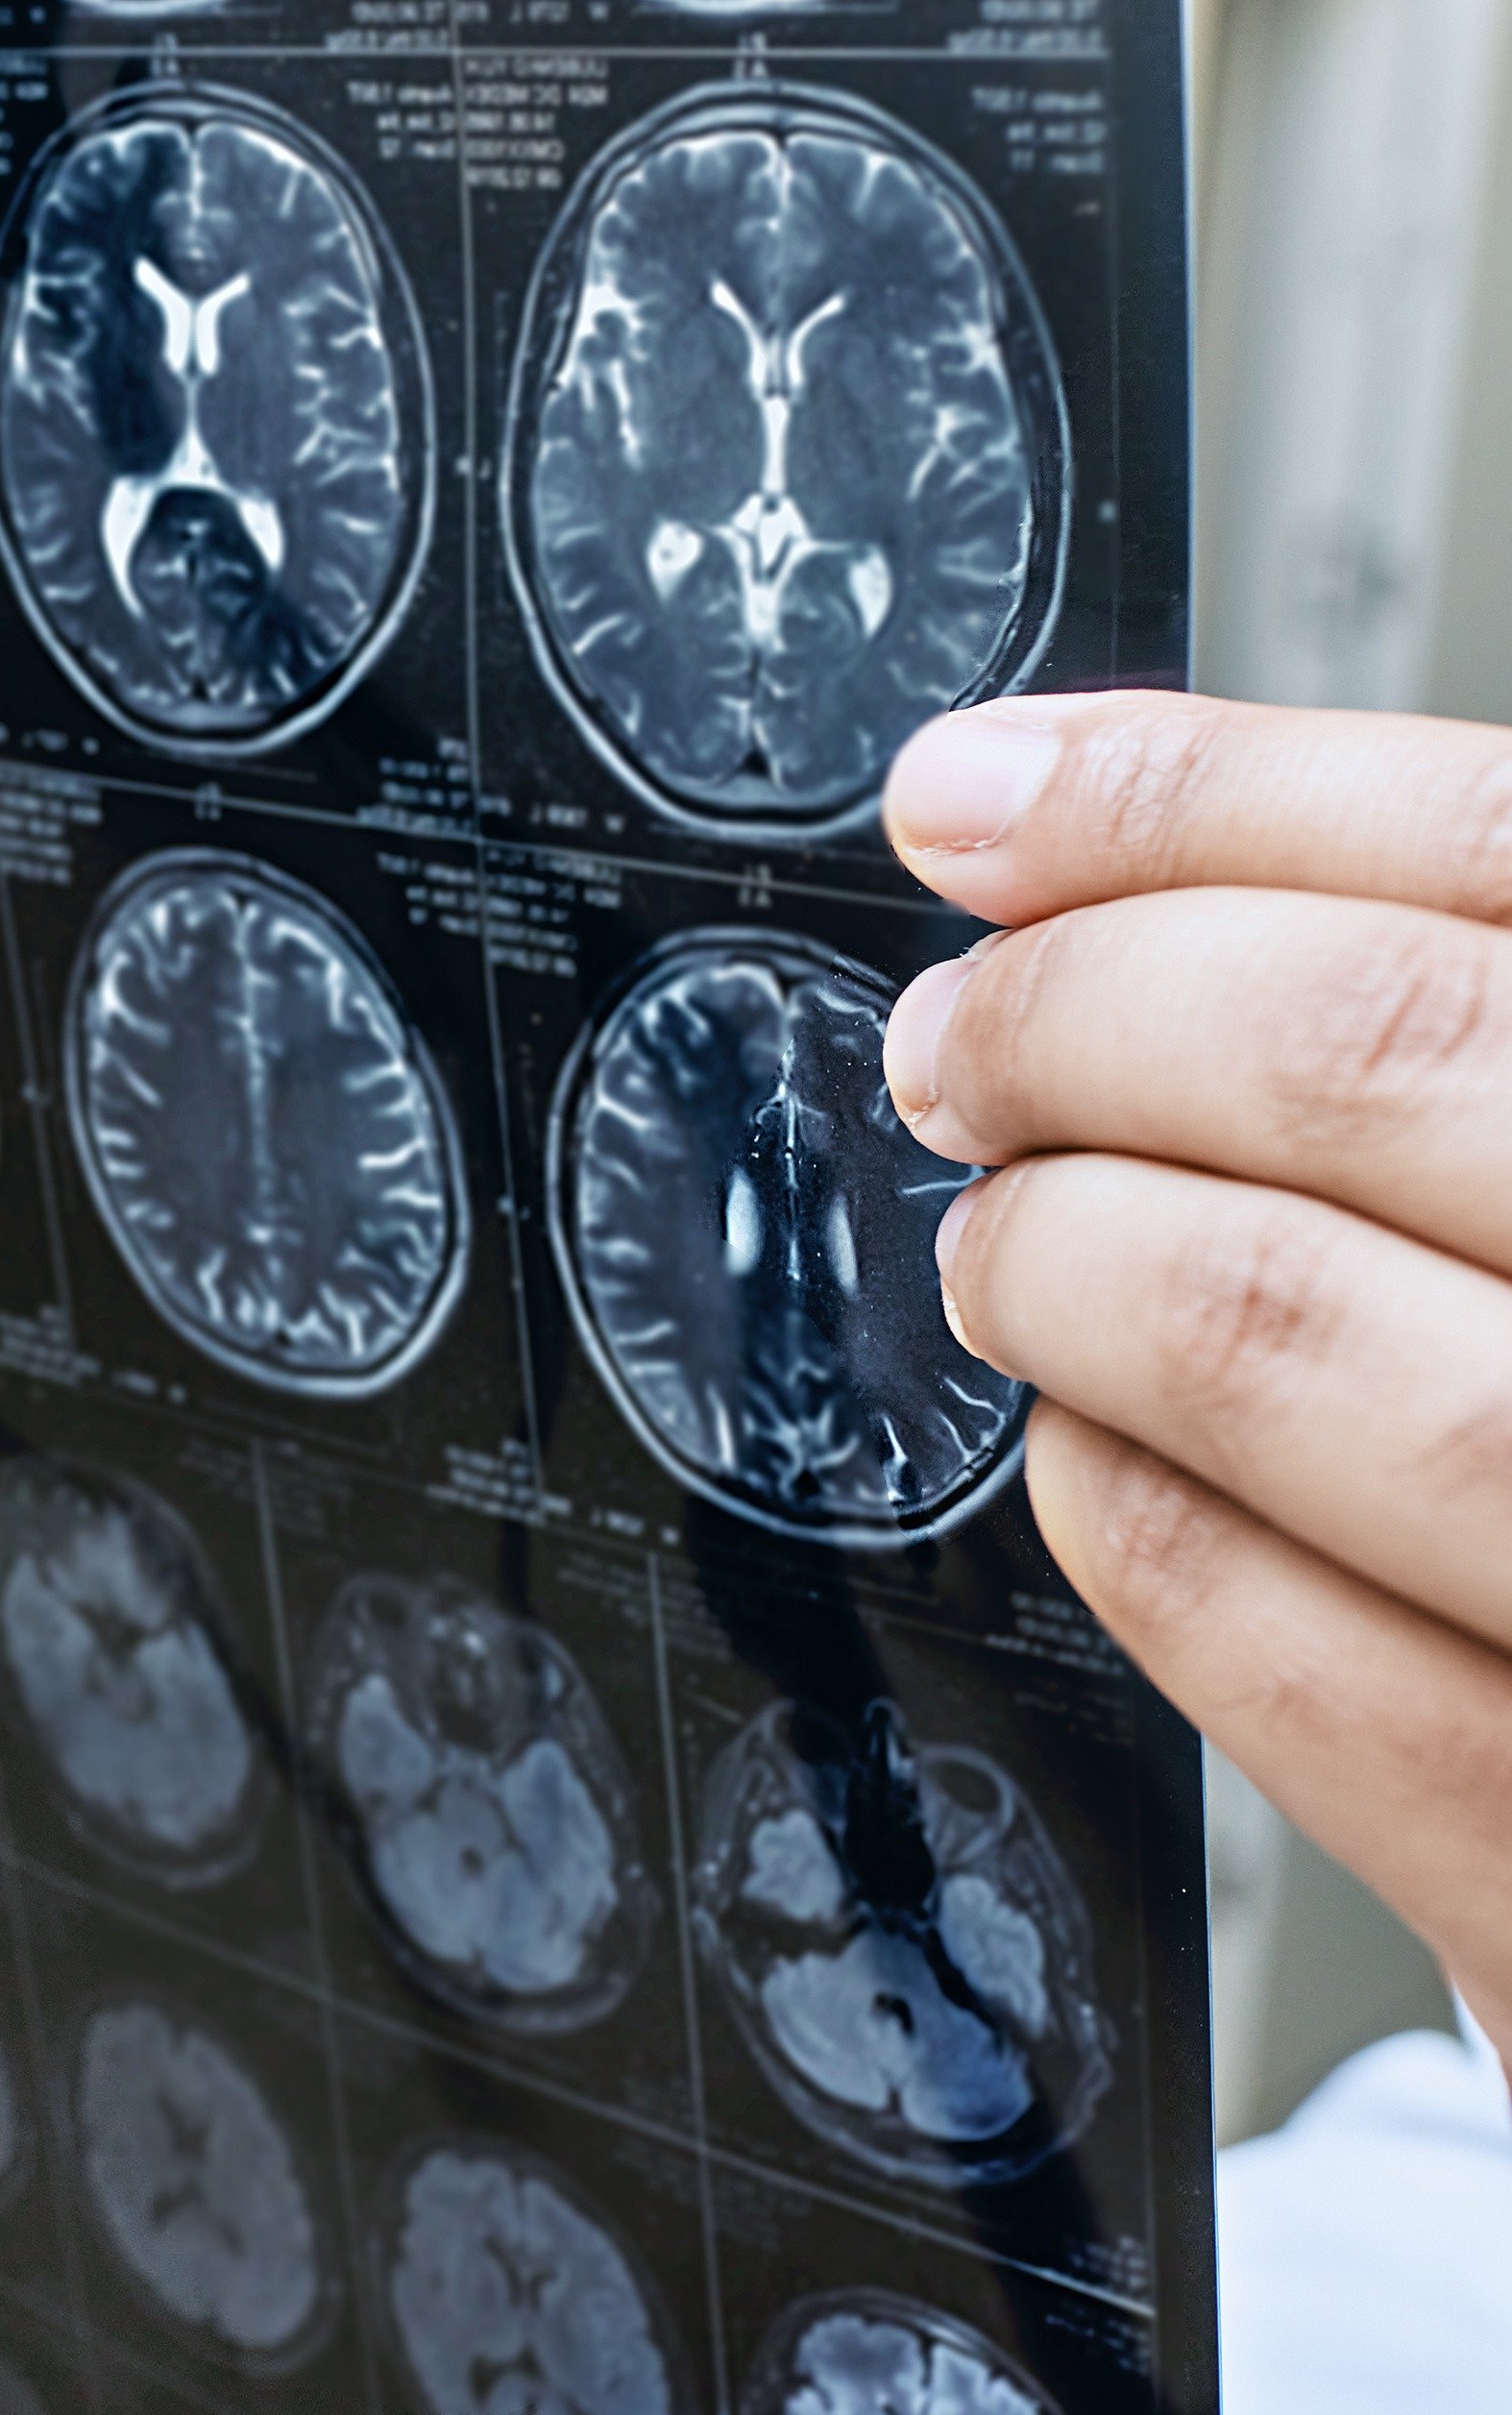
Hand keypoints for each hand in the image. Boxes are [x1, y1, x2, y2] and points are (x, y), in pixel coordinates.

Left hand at [883, 692, 1511, 2071]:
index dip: (1189, 799)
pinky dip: (1121, 1493)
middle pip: (1362, 1046)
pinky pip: (1256, 1615)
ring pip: (1271, 1319)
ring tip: (1009, 1246)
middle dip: (1077, 1017)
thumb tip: (1101, 838)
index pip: (1492, 842)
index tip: (978, 805)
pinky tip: (1110, 1448)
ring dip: (1063, 1255)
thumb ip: (1470, 1033)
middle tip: (957, 1044)